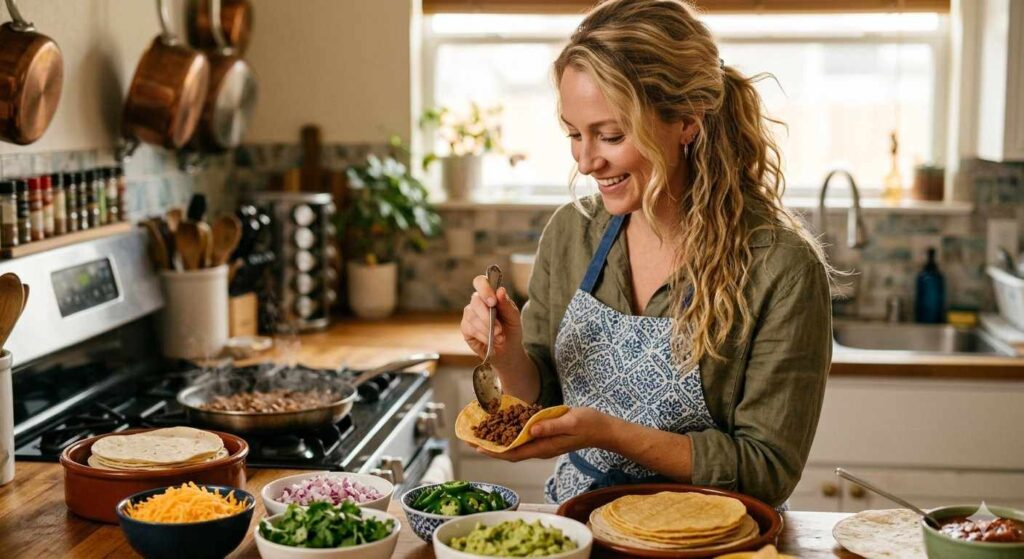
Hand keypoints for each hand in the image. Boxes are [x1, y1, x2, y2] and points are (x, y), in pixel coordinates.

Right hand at [460, 276, 522, 365]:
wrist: (508, 349)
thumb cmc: (511, 329)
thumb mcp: (514, 317)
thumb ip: (506, 304)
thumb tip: (500, 290)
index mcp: (489, 294)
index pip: (480, 282)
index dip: (484, 290)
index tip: (493, 302)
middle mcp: (477, 302)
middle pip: (475, 301)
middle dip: (488, 317)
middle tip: (499, 329)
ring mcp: (469, 314)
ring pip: (473, 317)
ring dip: (488, 329)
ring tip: (500, 338)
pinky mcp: (465, 328)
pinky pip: (471, 329)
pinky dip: (483, 336)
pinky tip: (491, 340)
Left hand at [475, 407, 614, 461]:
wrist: (603, 429)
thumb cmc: (589, 424)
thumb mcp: (570, 421)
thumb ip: (550, 426)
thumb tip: (530, 429)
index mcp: (544, 447)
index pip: (514, 454)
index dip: (494, 452)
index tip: (478, 447)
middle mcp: (540, 448)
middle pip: (510, 451)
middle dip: (490, 447)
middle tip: (470, 438)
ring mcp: (543, 443)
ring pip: (515, 445)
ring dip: (498, 440)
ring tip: (481, 432)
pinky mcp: (545, 437)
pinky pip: (524, 437)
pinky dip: (510, 432)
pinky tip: (502, 424)